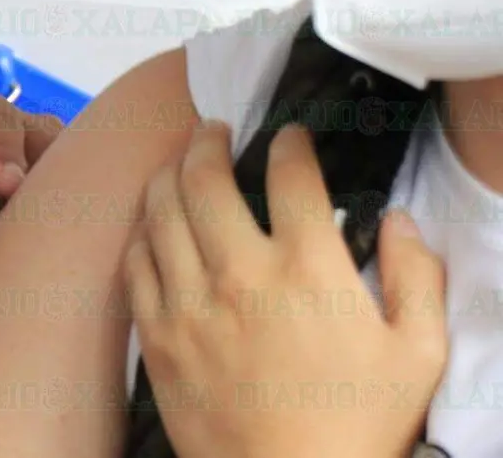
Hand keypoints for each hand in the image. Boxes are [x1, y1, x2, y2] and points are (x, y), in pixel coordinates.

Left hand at [123, 122, 447, 457]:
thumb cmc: (358, 424)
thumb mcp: (419, 353)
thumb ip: (417, 276)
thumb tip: (397, 219)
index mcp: (307, 268)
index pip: (290, 177)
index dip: (289, 145)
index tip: (288, 138)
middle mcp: (239, 273)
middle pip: (204, 179)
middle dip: (206, 141)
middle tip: (210, 129)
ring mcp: (188, 303)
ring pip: (159, 212)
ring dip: (165, 175)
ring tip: (174, 163)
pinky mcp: (155, 335)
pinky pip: (134, 265)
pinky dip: (139, 233)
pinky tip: (149, 225)